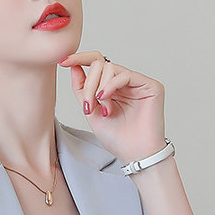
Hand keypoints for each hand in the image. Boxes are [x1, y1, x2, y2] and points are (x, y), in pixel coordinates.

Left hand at [58, 50, 166, 165]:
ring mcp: (138, 83)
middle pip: (100, 64)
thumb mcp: (90, 111)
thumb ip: (82, 89)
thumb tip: (73, 66)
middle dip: (89, 84)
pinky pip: (125, 75)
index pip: (97, 63)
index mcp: (112, 87)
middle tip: (88, 105)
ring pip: (110, 68)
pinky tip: (106, 99)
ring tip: (102, 109)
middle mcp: (125, 83)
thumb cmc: (117, 138)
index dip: (80, 59)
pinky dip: (111, 85)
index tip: (63, 62)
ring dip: (99, 88)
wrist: (134, 155)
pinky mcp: (151, 86)